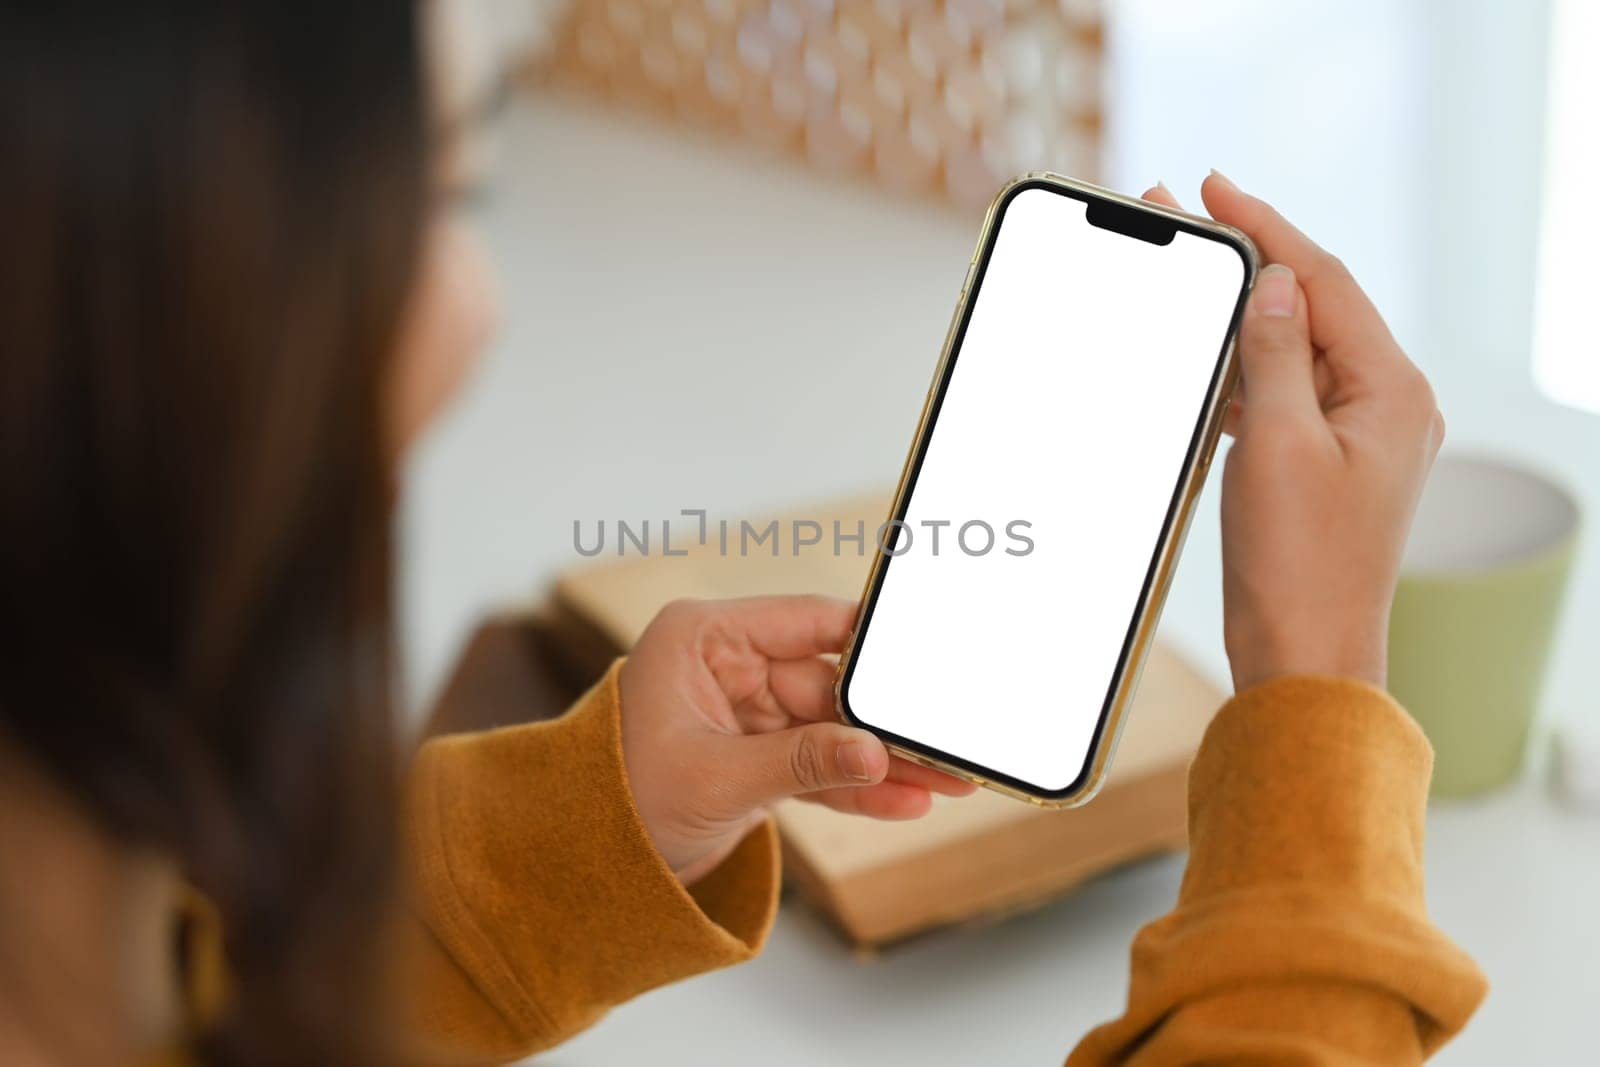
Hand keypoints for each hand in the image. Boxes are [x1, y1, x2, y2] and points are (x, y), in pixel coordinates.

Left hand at [618, 595, 975, 884]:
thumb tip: (874, 751)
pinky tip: (906, 800)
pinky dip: (856, 786)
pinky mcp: (753, 756)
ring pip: (831, 730)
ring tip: (945, 781)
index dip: (868, 643)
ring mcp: (743, 712)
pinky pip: (816, 765)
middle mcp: (727, 665)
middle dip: (886, 724)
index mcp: (704, 638)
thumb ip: (801, 761)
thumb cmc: (615, 801)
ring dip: (883, 760)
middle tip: (944, 745)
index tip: (921, 662)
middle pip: (830, 683)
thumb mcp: (715, 779)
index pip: (806, 622)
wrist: (575, 863)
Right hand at [1142, 175, 1443, 691]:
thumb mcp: (1280, 445)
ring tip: (1186, 276)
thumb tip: (1271, 284)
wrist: (1304, 655)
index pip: (1324, 282)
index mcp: (1392, 392)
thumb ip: (1274, 357)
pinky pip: (1283, 395)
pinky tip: (1203, 356)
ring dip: (1238, 315)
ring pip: (1292, 350)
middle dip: (1247, 261)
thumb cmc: (1300, 566)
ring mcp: (1357, 436)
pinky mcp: (1325, 464)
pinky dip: (1241, 370)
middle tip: (1188, 216)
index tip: (1216, 188)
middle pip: (1309, 308)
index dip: (1267, 228)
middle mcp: (1385, 406)